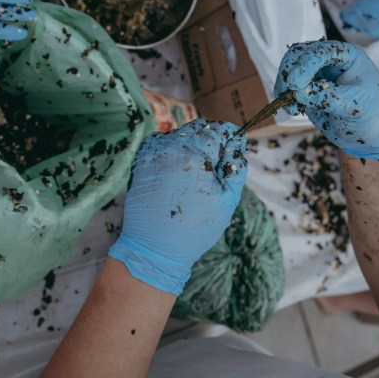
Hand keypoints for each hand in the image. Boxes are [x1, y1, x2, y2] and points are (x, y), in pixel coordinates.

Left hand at [108, 119, 246, 293]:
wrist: (154, 248)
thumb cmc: (194, 229)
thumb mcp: (227, 201)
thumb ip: (235, 167)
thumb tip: (237, 143)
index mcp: (197, 157)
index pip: (218, 130)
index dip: (229, 136)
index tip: (233, 144)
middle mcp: (173, 149)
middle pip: (197, 129)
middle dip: (210, 139)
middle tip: (215, 162)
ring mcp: (154, 154)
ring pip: (179, 134)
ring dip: (190, 143)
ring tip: (196, 169)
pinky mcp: (141, 161)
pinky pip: (161, 143)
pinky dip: (171, 149)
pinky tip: (177, 168)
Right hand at [274, 41, 378, 159]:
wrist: (372, 136)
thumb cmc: (372, 116)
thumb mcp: (353, 106)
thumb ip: (325, 97)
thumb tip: (296, 92)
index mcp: (348, 56)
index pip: (321, 50)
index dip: (305, 63)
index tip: (295, 82)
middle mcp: (330, 61)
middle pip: (299, 54)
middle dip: (289, 72)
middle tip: (287, 92)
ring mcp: (317, 74)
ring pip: (290, 69)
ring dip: (284, 85)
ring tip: (291, 106)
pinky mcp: (308, 90)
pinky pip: (289, 87)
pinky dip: (285, 96)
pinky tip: (293, 110)